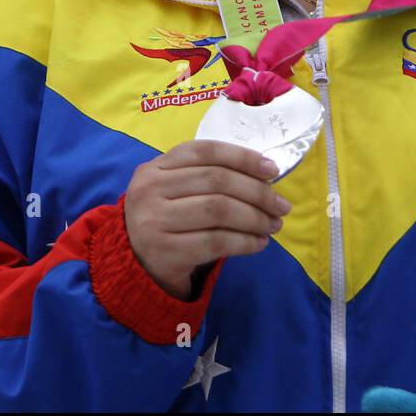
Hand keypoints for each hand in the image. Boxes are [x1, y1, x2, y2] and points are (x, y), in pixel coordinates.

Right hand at [124, 140, 291, 300]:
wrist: (134, 264)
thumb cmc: (167, 219)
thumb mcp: (175, 190)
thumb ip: (208, 176)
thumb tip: (266, 176)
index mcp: (155, 167)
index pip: (206, 151)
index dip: (243, 157)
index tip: (272, 170)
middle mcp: (150, 189)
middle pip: (217, 180)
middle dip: (257, 192)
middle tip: (281, 205)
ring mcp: (155, 221)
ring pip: (219, 211)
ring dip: (255, 218)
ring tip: (273, 225)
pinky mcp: (165, 252)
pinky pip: (216, 242)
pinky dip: (245, 242)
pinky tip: (259, 242)